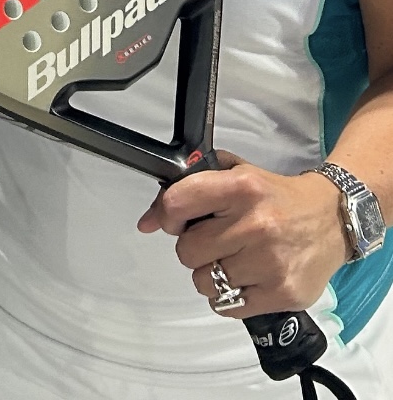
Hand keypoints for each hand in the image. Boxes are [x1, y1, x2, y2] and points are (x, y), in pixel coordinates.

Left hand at [136, 151, 349, 316]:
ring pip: (204, 282)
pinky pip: (227, 307)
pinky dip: (230, 296)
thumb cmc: (277, 196)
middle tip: (214, 240)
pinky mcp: (282, 294)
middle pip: (187, 250)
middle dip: (193, 247)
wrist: (332, 219)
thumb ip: (190, 187)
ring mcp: (270, 263)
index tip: (172, 220)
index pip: (178, 202)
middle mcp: (255, 225)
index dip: (166, 215)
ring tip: (234, 258)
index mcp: (242, 187)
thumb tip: (147, 221)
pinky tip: (247, 276)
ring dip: (211, 273)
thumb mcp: (236, 174)